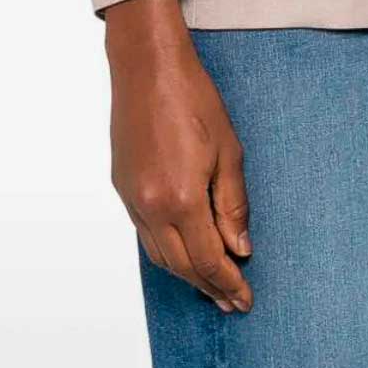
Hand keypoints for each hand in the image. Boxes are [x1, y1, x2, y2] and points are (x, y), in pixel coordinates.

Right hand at [104, 0, 252, 312]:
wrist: (147, 66)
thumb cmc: (193, 99)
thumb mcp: (228, 150)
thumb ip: (233, 205)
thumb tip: (239, 249)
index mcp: (182, 199)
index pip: (208, 259)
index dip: (228, 283)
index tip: (245, 299)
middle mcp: (152, 207)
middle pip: (181, 266)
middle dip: (208, 286)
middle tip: (231, 301)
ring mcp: (132, 199)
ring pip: (159, 255)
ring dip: (186, 274)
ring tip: (210, 284)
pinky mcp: (123, 188)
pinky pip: (145, 235)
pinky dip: (166, 251)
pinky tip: (182, 251)